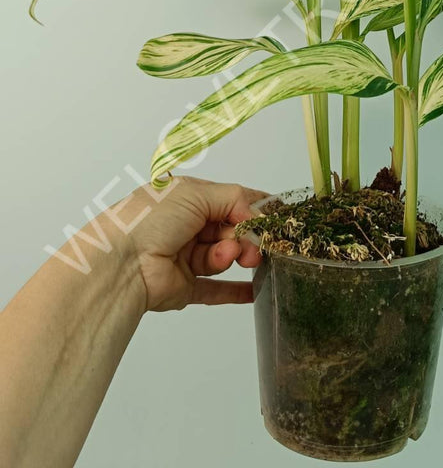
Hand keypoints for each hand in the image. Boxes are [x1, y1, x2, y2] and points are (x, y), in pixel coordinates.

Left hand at [108, 176, 266, 312]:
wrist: (121, 263)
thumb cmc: (150, 219)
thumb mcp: (196, 193)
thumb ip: (234, 199)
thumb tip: (257, 214)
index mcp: (188, 198)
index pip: (230, 200)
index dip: (255, 207)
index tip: (278, 216)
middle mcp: (187, 226)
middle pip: (231, 230)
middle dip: (247, 236)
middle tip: (255, 245)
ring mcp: (186, 257)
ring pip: (224, 256)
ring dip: (233, 256)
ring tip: (232, 256)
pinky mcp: (184, 287)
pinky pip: (215, 290)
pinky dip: (235, 291)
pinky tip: (254, 290)